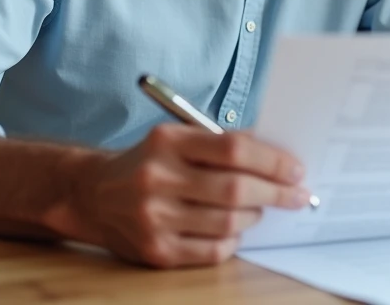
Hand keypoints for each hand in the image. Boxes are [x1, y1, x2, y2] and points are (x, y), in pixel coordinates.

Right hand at [68, 124, 310, 267]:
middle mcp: (157, 179)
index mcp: (167, 142)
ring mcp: (153, 218)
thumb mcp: (176, 138)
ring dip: (254, 216)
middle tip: (296, 194)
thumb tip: (276, 156)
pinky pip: (211, 250)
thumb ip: (219, 143)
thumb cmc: (149, 162)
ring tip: (258, 209)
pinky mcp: (155, 251)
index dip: (271, 161)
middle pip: (234, 189)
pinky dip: (232, 241)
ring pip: (227, 223)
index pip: (233, 149)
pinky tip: (234, 231)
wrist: (93, 193)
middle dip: (275, 193)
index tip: (295, 169)